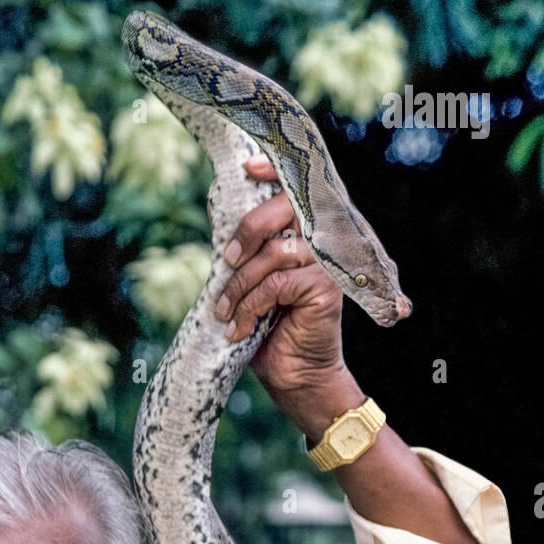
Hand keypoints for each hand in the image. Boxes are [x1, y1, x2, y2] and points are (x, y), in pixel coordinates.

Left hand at [214, 154, 350, 404]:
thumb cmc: (268, 328)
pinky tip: (239, 327)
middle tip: (227, 260)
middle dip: (248, 229)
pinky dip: (250, 306)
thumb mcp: (249, 281)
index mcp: (305, 232)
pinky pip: (276, 284)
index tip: (246, 168)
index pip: (293, 188)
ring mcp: (328, 262)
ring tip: (225, 312)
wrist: (292, 375)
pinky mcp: (326, 287)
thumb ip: (244, 248)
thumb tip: (215, 209)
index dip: (273, 171)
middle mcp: (322, 240)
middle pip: (285, 208)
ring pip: (273, 254)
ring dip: (240, 285)